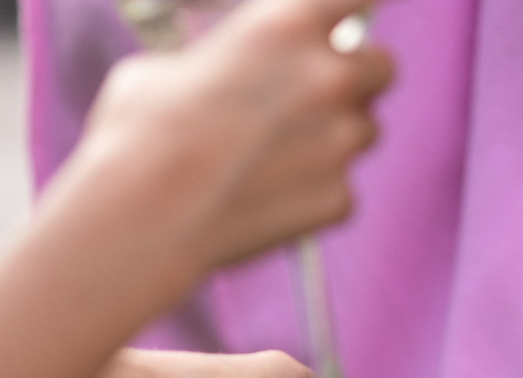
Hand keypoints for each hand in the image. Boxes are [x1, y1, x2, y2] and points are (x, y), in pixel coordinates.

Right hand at [75, 0, 395, 276]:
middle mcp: (329, 76)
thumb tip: (219, 76)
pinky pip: (341, 192)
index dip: (353, 9)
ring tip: (276, 158)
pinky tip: (267, 202)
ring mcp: (341, 141)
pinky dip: (314, 197)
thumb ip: (222, 60)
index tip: (349, 20)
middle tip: (316, 98)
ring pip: (364, 132)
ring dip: (333, 139)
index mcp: (288, 23)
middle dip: (355, 80)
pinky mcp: (339, 199)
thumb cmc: (141, 131)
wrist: (144, 212)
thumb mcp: (170, 65)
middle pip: (382, 67)